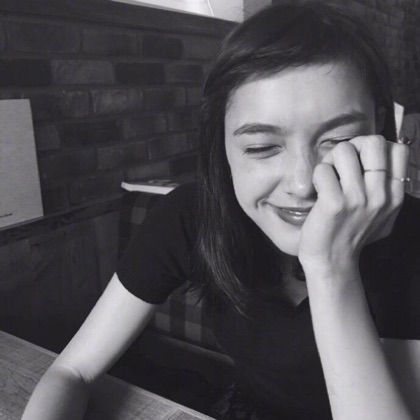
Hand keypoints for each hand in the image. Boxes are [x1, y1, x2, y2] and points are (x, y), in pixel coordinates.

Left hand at [298, 135, 408, 270]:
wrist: (332, 262)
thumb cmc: (352, 235)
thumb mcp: (383, 214)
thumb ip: (387, 188)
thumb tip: (384, 152)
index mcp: (394, 195)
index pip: (397, 149)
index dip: (373, 148)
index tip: (359, 162)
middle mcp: (380, 195)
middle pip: (373, 142)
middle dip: (351, 147)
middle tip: (339, 166)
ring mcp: (358, 199)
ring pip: (344, 151)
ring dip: (329, 161)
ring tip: (327, 179)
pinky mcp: (334, 204)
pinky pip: (323, 170)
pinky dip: (316, 176)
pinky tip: (317, 191)